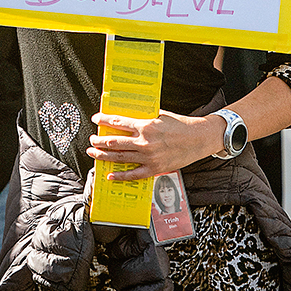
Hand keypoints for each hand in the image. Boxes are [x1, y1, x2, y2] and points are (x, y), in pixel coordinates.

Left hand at [87, 109, 220, 180]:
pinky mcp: (154, 168)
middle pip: (114, 142)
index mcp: (145, 126)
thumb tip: (127, 118)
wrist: (198, 139)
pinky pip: (133, 174)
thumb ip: (144, 118)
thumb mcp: (160, 115)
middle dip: (99, 140)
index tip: (96, 119)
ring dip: (103, 155)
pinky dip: (120, 175)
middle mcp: (144, 142)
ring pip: (120, 157)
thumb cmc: (180, 125)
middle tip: (92, 139)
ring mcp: (148, 157)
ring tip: (93, 152)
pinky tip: (109, 174)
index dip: (104, 120)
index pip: (118, 122)